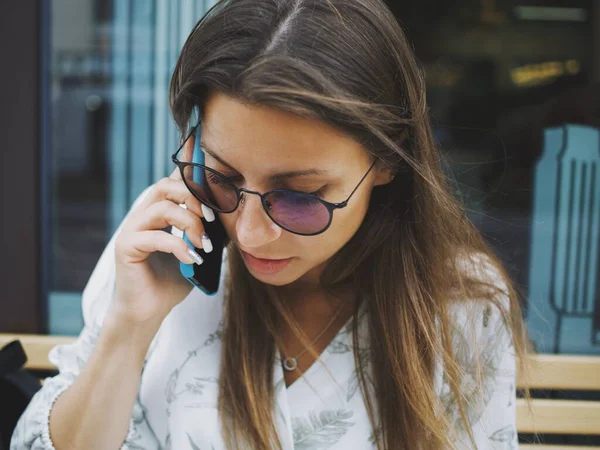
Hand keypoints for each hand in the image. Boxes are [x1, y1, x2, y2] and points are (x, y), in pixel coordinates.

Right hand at [111, 164, 215, 326]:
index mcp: (156, 213)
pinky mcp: (125, 247)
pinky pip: (155, 237)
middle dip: (193, 197)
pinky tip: (192, 260)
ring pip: (161, 208)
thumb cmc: (171, 282)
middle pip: (164, 186)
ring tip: (204, 245)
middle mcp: (141, 216)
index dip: (194, 183)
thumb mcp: (196, 252)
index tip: (217, 200)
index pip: (173, 183)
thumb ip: (206, 232)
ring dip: (189, 223)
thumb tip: (230, 218)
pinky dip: (179, 247)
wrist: (149, 312)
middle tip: (210, 219)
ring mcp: (131, 230)